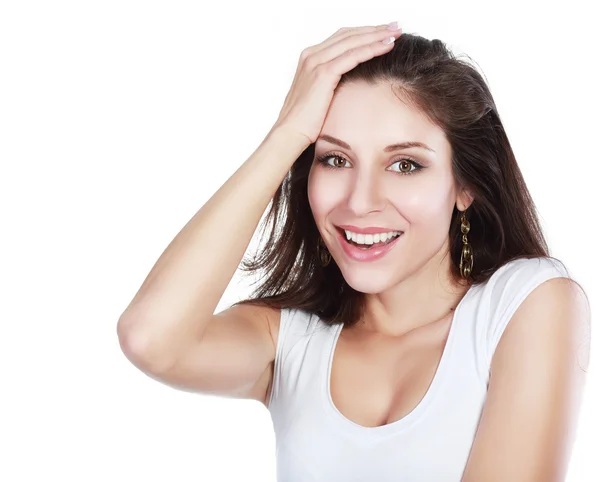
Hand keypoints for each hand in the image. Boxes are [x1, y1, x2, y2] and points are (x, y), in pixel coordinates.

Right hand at [271, 23, 402, 145]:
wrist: (290, 133)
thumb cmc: (305, 121)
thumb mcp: (318, 96)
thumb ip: (330, 82)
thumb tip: (349, 84)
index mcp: (309, 58)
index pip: (342, 37)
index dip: (364, 32)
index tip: (384, 32)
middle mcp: (311, 55)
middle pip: (349, 34)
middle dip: (374, 29)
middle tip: (395, 26)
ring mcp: (316, 62)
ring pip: (353, 41)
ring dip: (377, 35)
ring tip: (396, 33)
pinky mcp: (323, 74)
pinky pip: (353, 56)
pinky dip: (372, 48)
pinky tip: (387, 46)